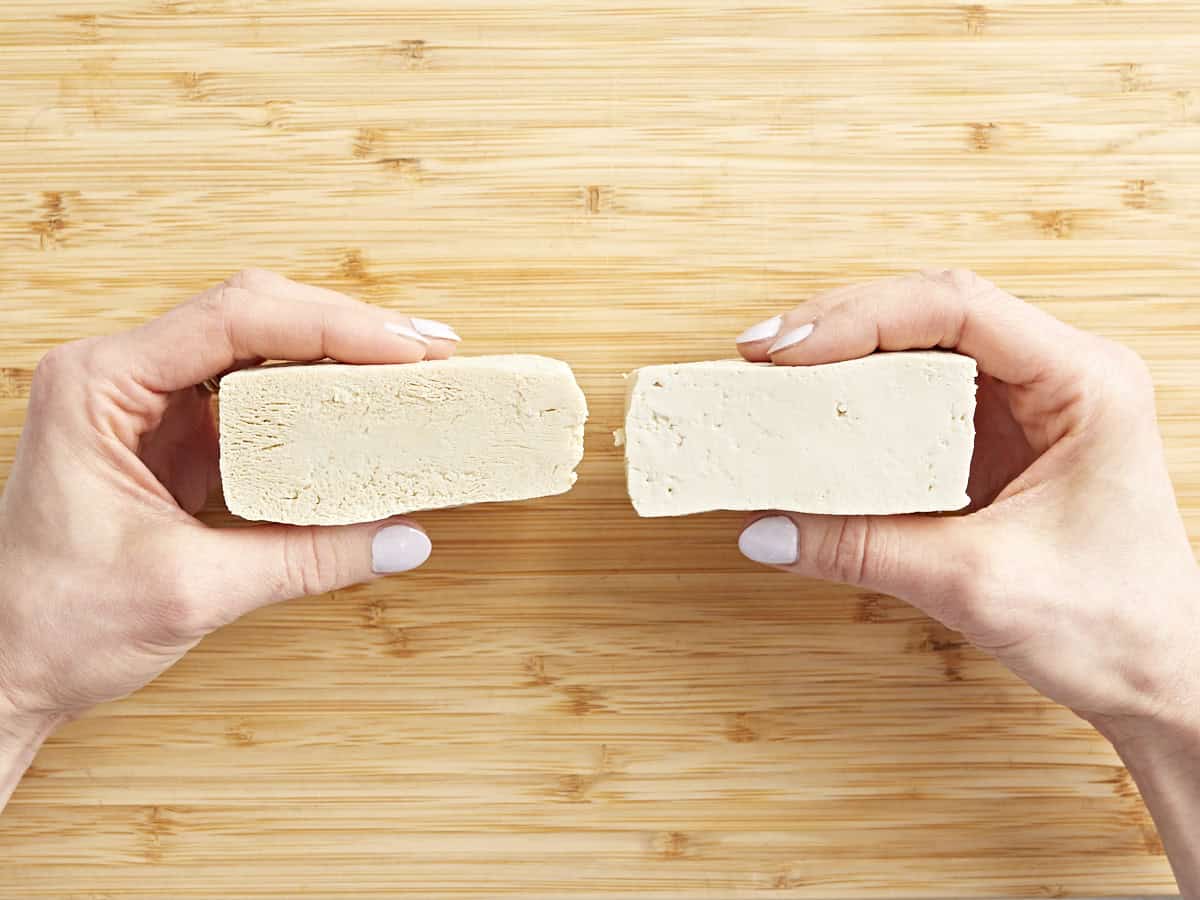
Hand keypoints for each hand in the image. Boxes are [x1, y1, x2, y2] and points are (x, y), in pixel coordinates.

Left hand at [0, 269, 458, 804]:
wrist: (6, 667)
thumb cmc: (54, 624)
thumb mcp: (191, 591)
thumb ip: (306, 561)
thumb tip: (404, 540)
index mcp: (100, 386)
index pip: (234, 320)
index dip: (331, 325)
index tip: (404, 348)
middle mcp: (122, 376)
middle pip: (254, 315)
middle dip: (347, 328)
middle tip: (428, 352)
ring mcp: (149, 402)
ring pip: (259, 344)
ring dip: (337, 354)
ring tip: (411, 370)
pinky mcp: (174, 435)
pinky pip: (256, 394)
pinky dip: (315, 396)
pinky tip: (362, 407)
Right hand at [733, 269, 1199, 890]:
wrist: (1155, 675)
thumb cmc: (1112, 625)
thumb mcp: (975, 583)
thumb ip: (860, 551)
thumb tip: (764, 530)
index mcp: (1083, 382)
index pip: (959, 308)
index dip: (864, 317)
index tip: (792, 351)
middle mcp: (1057, 374)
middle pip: (931, 311)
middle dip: (839, 325)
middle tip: (762, 353)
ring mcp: (1026, 403)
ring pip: (920, 345)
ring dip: (844, 354)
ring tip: (772, 372)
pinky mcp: (996, 438)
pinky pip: (917, 394)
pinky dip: (861, 397)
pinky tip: (815, 411)